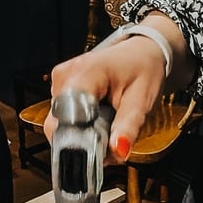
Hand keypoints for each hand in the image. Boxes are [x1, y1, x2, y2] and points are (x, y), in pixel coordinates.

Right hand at [45, 35, 166, 163]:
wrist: (140, 52)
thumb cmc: (143, 69)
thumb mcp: (142, 100)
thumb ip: (129, 127)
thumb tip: (118, 151)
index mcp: (85, 73)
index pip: (69, 118)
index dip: (83, 141)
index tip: (103, 149)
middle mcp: (65, 76)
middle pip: (60, 126)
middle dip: (84, 141)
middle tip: (111, 137)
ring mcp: (59, 81)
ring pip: (60, 125)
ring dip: (84, 134)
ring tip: (107, 122)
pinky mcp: (59, 87)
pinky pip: (63, 118)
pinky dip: (80, 125)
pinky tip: (98, 117)